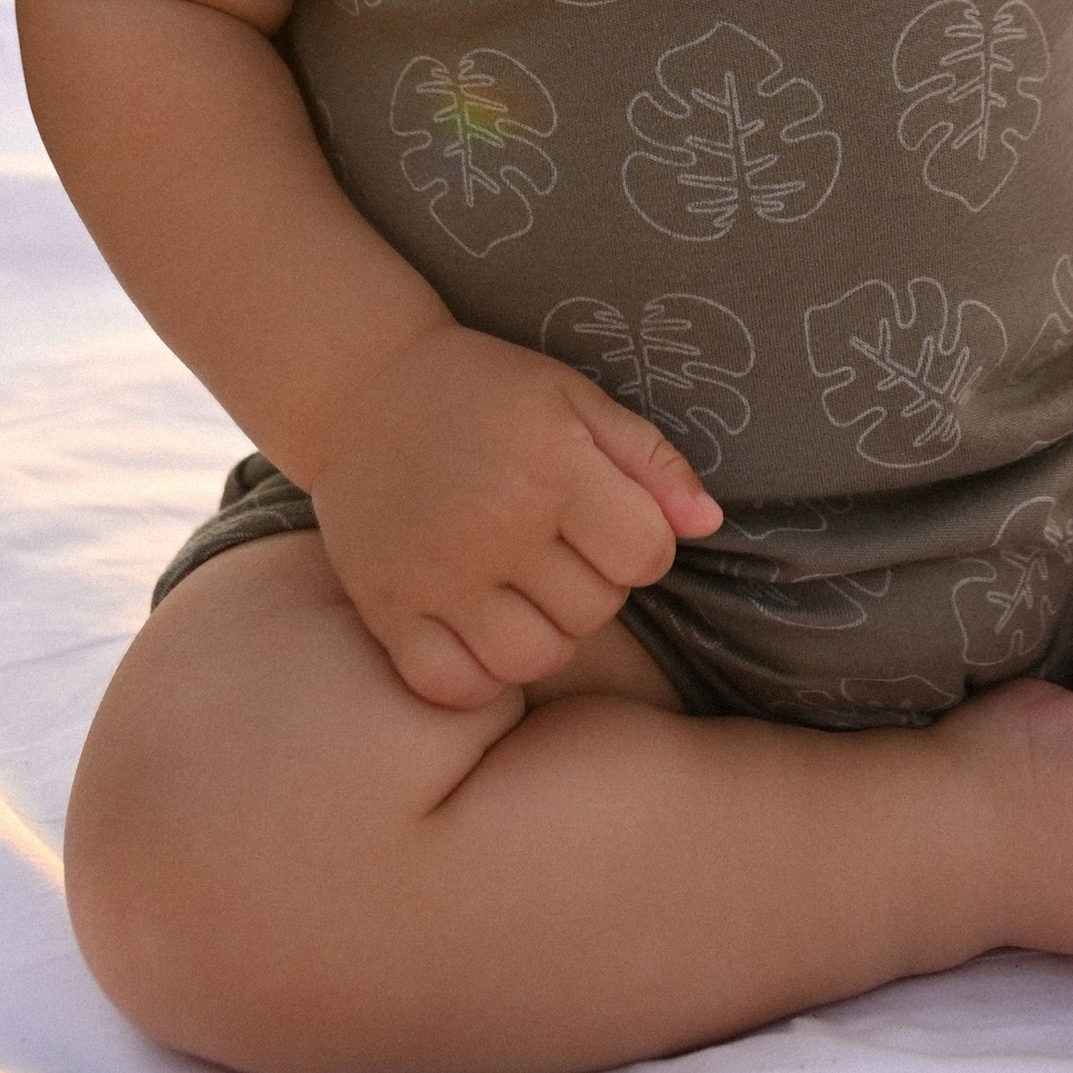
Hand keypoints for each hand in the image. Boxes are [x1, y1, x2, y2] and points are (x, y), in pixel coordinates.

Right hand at [306, 320, 722, 710]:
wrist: (363, 385)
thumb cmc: (485, 390)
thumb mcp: (575, 397)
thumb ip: (649, 457)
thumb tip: (709, 524)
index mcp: (554, 464)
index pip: (645, 555)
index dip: (640, 544)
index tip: (606, 521)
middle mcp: (498, 523)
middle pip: (595, 611)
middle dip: (592, 583)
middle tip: (555, 546)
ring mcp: (439, 573)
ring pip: (533, 658)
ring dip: (544, 634)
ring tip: (523, 590)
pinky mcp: (388, 608)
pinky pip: (454, 686)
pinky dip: (477, 675)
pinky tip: (477, 629)